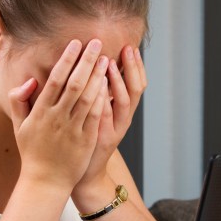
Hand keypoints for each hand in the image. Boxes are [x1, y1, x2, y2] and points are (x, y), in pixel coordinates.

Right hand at [8, 39, 109, 190]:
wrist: (45, 182)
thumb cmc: (32, 152)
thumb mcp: (19, 125)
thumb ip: (19, 100)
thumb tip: (28, 80)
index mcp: (41, 112)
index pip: (55, 79)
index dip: (66, 59)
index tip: (75, 43)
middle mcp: (57, 118)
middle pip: (74, 83)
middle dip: (86, 61)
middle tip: (97, 42)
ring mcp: (73, 129)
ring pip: (87, 97)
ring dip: (97, 76)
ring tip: (106, 59)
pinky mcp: (85, 140)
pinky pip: (95, 116)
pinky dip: (102, 99)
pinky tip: (109, 85)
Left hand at [75, 44, 146, 193]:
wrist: (84, 173)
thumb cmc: (87, 140)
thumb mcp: (99, 116)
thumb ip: (101, 94)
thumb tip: (99, 68)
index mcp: (123, 111)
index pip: (137, 83)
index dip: (136, 66)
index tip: (131, 47)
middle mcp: (124, 119)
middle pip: (136, 90)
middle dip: (132, 68)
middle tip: (128, 49)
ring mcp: (115, 130)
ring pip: (124, 103)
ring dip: (118, 81)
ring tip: (111, 63)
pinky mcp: (103, 139)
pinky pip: (106, 117)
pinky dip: (104, 101)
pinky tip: (98, 86)